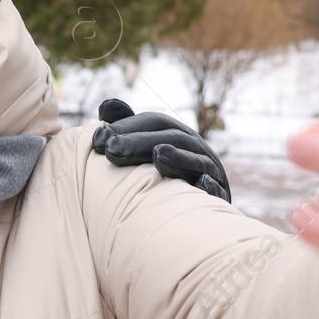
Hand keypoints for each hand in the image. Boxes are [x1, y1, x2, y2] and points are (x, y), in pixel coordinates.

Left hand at [93, 98, 231, 202]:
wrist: (200, 211)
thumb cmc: (168, 174)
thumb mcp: (150, 148)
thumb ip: (129, 128)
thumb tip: (105, 107)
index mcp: (177, 135)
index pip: (153, 123)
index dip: (127, 126)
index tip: (98, 138)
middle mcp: (195, 148)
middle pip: (171, 138)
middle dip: (141, 142)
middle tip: (111, 149)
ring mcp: (210, 171)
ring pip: (196, 161)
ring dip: (179, 157)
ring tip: (157, 155)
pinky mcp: (219, 196)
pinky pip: (217, 191)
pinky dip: (211, 186)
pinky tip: (201, 184)